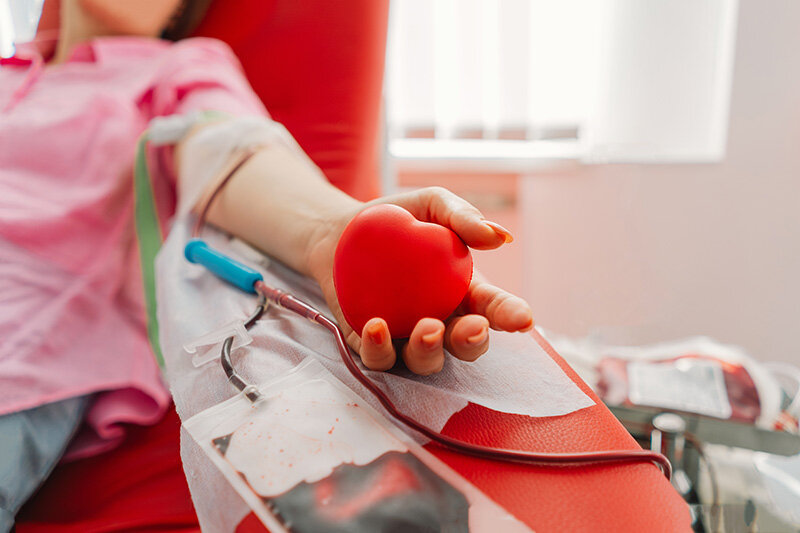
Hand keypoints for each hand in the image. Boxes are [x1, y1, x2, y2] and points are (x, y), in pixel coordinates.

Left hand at [307, 186, 533, 374]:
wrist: (339, 232)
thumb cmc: (397, 218)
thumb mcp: (432, 205)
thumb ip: (463, 217)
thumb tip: (498, 236)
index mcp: (466, 293)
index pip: (494, 309)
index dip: (511, 316)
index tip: (523, 319)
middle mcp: (442, 322)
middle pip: (465, 346)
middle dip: (472, 342)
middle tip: (472, 328)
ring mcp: (406, 339)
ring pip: (425, 361)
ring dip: (429, 351)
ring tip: (425, 327)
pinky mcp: (371, 346)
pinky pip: (379, 359)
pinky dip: (379, 349)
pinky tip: (375, 326)